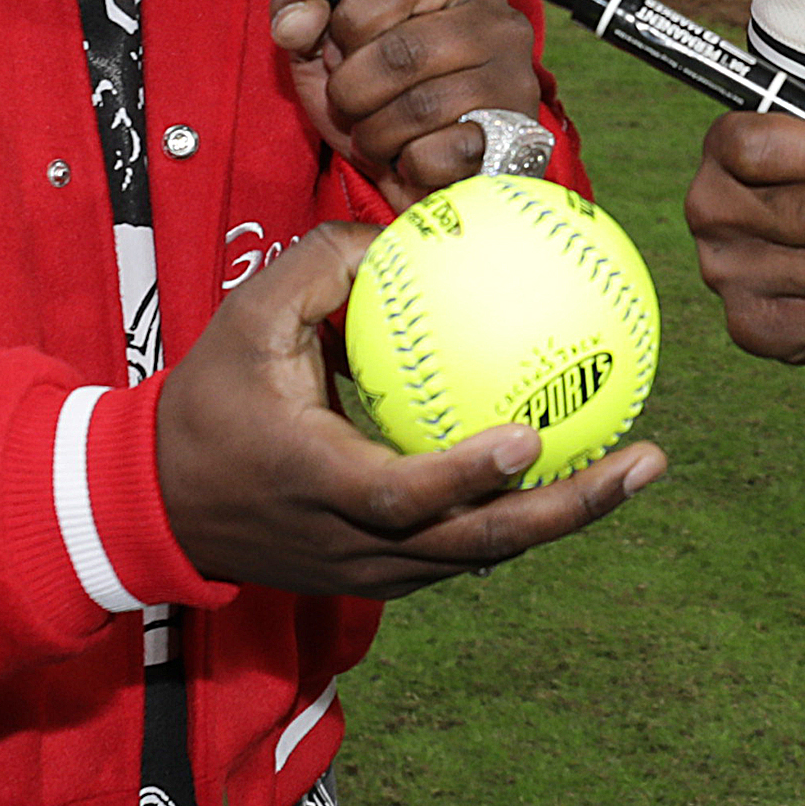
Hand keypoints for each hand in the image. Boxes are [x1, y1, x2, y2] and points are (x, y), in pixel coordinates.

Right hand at [154, 222, 664, 595]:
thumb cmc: (207, 399)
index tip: (532, 439)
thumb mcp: (246, 318)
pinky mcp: (382, 575)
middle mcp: (356, 540)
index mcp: (319, 480)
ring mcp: (373, 568)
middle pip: (477, 544)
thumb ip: (320, 267)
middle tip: (647, 459)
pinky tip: (575, 466)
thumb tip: (404, 230)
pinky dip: (524, 514)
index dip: (468, 476)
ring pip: (484, 554)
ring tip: (639, 464)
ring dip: (566, 517)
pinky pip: (465, 549)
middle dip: (572, 509)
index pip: (404, 494)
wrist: (157, 500)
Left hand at [271, 0, 546, 202]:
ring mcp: (513, 81)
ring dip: (377, 132)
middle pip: (405, 52)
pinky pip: (443, 153)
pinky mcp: (517, 140)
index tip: (345, 47)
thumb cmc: (378, 92)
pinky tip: (413, 155)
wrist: (419, 167)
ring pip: (423, 108)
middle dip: (354, 89)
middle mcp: (500, 23)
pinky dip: (411, 163)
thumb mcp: (329, 43)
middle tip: (351, 102)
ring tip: (378, 133)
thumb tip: (298, 21)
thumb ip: (301, 12)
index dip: (350, 23)